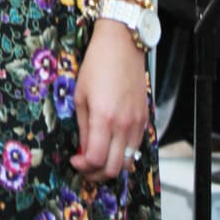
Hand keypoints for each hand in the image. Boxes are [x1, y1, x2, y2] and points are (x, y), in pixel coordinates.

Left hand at [70, 18, 148, 180]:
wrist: (122, 44)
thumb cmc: (97, 64)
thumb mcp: (80, 95)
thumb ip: (83, 127)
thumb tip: (83, 150)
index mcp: (104, 118)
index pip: (96, 159)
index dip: (83, 166)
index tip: (75, 160)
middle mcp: (124, 124)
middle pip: (114, 168)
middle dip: (97, 174)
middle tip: (85, 166)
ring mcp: (137, 123)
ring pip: (128, 162)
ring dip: (112, 166)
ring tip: (98, 159)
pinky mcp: (144, 118)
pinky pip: (136, 147)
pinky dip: (124, 154)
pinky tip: (112, 145)